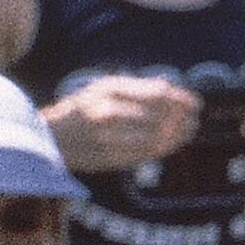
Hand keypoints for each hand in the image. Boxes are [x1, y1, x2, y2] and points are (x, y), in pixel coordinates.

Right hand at [43, 73, 200, 171]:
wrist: (48, 137)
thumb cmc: (79, 109)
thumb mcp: (103, 87)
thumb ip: (136, 86)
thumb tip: (169, 85)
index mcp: (109, 90)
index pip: (156, 93)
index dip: (181, 99)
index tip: (196, 102)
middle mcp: (109, 112)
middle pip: (160, 117)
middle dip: (183, 119)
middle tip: (195, 119)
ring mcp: (109, 138)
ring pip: (156, 138)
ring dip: (177, 136)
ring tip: (189, 132)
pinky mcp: (109, 159)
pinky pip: (145, 156)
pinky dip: (163, 150)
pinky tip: (172, 145)